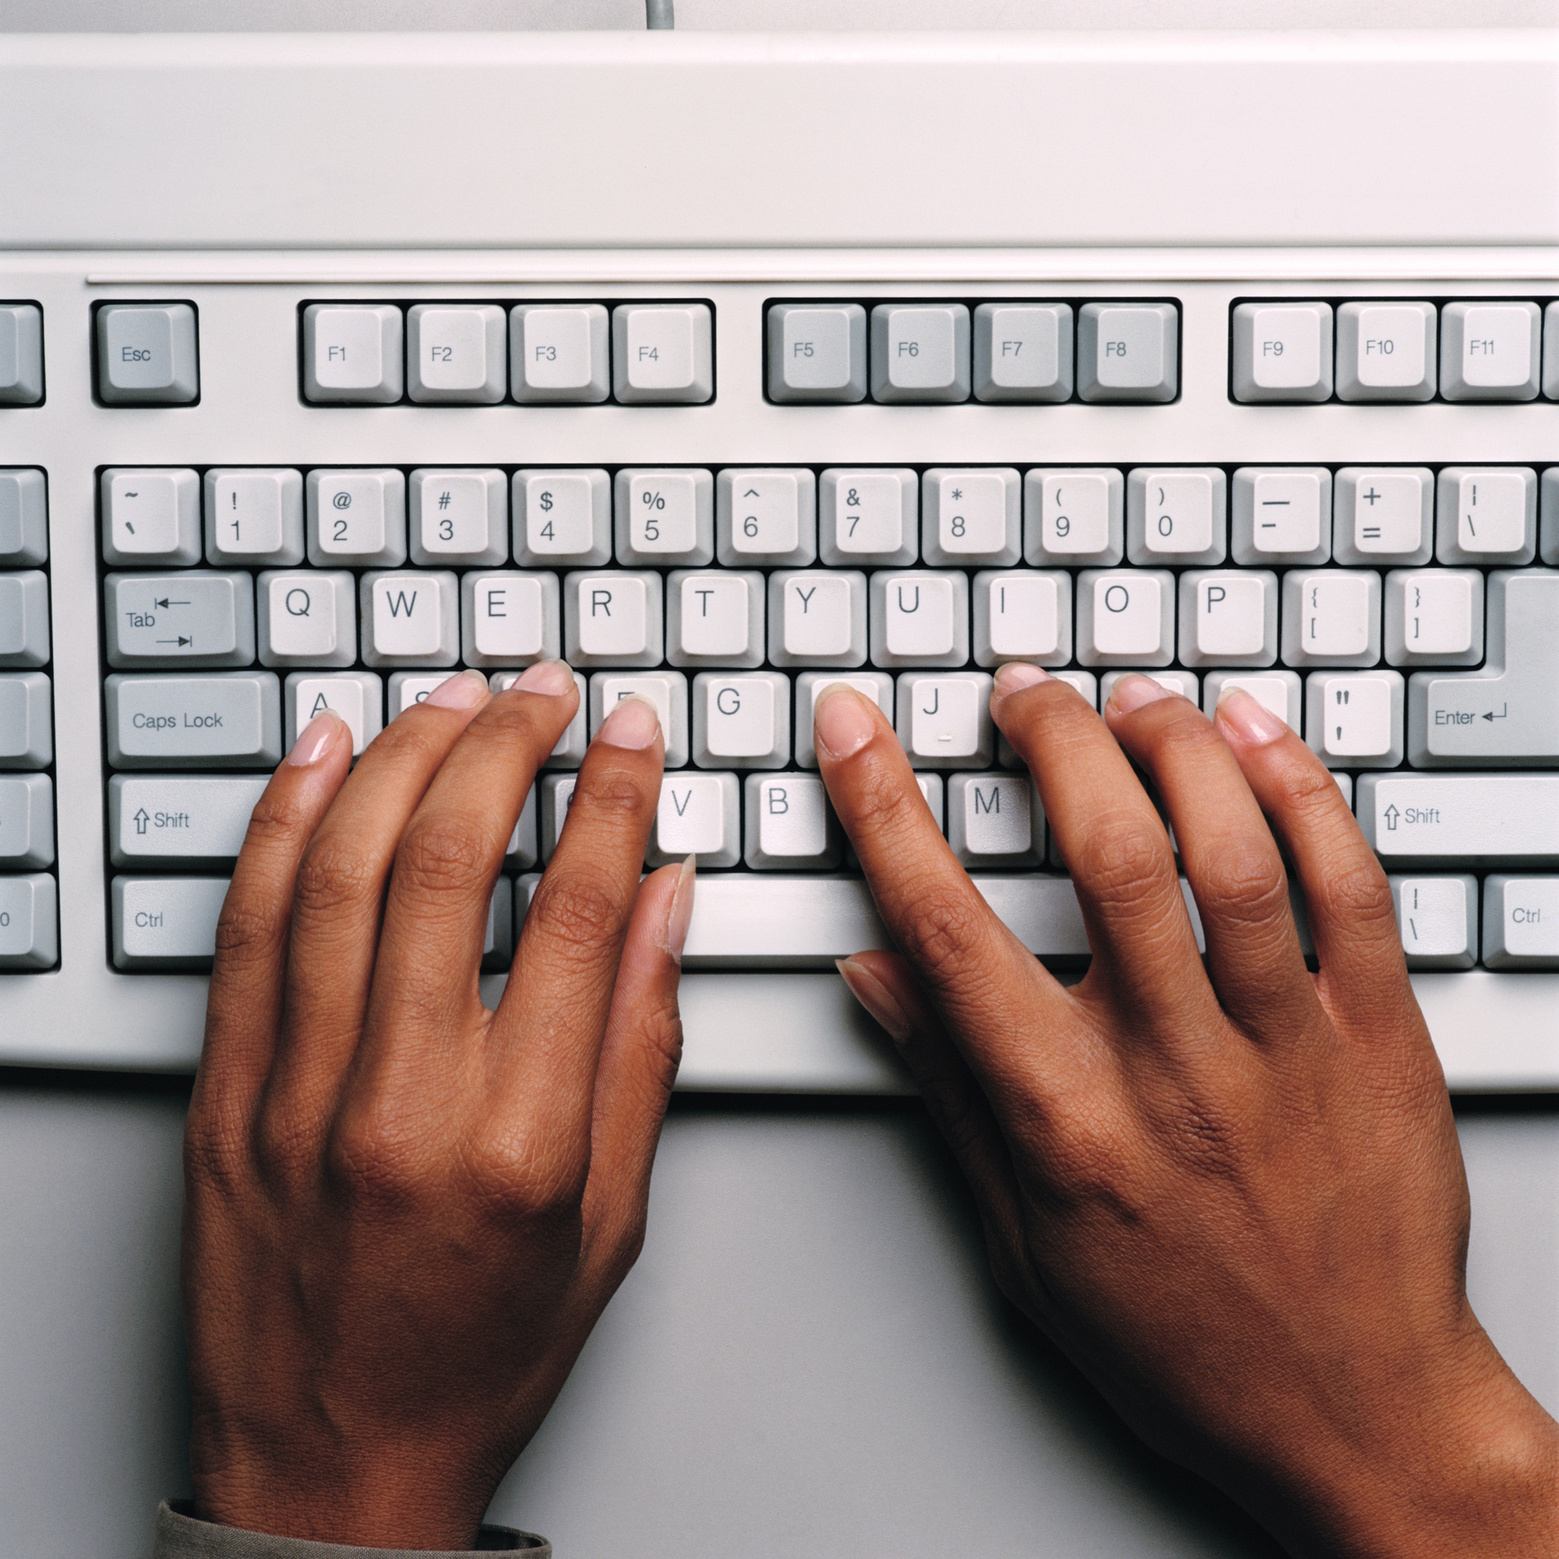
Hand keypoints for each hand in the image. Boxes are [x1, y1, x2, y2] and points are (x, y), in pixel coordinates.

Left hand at [182, 665, 692, 1549]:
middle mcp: (397, 1106)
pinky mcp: (220, 1093)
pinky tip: (322, 755)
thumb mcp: (611, 1220)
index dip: (608, 799)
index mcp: (517, 1143)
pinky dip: (282, 820)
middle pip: (445, 865)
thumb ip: (641, 1047)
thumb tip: (661, 902)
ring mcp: (290, 1093)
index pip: (572, 916)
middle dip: (503, 749)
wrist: (329, 1468)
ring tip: (450, 701)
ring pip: (338, 871)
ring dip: (399, 760)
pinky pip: (245, 925)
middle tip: (540, 693)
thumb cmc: (478, 1356)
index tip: (624, 736)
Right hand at [815, 669, 1558, 1558]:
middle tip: (1021, 691)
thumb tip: (877, 976)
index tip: (856, 732)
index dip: (885, 808)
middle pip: (1107, 854)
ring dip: (1174, 745)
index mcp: (1067, 1118)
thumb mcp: (1022, 1238)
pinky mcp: (1382, 1039)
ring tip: (1131, 698)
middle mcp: (1175, 1068)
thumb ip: (948, 1090)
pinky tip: (1258, 739)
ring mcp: (1290, 1048)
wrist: (1360, 1416)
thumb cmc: (1184, 1339)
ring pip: (1236, 851)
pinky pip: (1353, 887)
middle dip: (1051, 739)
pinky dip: (1304, 792)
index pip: (947, 928)